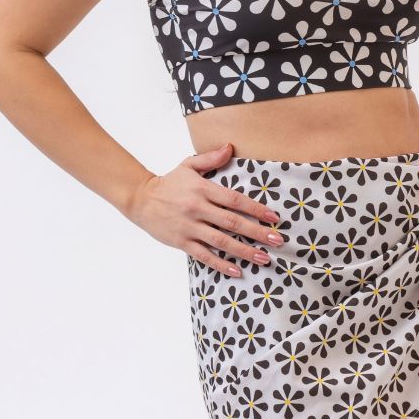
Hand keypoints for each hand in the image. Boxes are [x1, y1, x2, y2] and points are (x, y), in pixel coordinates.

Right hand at [128, 143, 284, 276]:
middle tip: (277, 241)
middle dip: (257, 232)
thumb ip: (211, 159)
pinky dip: (220, 264)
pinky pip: (204, 255)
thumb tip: (230, 148)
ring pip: (221, 242)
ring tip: (263, 258)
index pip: (234, 200)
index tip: (274, 217)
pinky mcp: (181, 242)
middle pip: (232, 222)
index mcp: (203, 189)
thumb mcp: (188, 165)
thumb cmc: (169, 183)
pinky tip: (237, 271)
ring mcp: (190, 227)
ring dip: (244, 251)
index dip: (256, 209)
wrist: (140, 199)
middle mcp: (198, 208)